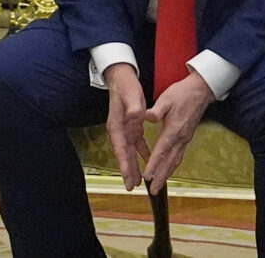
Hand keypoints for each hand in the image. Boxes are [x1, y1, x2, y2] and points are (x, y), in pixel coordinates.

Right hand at [105, 63, 151, 190]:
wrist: (121, 76)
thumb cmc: (125, 86)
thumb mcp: (130, 95)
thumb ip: (134, 107)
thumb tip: (137, 117)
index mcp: (117, 125)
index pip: (120, 149)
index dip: (124, 164)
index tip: (128, 178)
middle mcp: (119, 130)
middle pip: (123, 154)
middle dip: (127, 171)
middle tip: (131, 187)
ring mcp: (125, 128)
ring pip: (129, 151)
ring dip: (134, 165)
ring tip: (138, 181)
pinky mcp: (131, 125)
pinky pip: (137, 143)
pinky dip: (142, 152)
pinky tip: (147, 159)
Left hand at [143, 71, 214, 193]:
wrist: (200, 91)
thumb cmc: (182, 93)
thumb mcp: (166, 98)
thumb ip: (156, 110)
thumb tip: (147, 117)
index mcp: (174, 130)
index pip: (162, 151)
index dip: (154, 165)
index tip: (147, 176)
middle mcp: (181, 138)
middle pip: (170, 162)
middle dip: (161, 177)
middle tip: (153, 190)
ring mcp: (185, 139)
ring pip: (176, 161)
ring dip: (167, 174)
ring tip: (158, 185)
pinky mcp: (187, 137)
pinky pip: (179, 156)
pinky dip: (172, 166)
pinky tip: (167, 170)